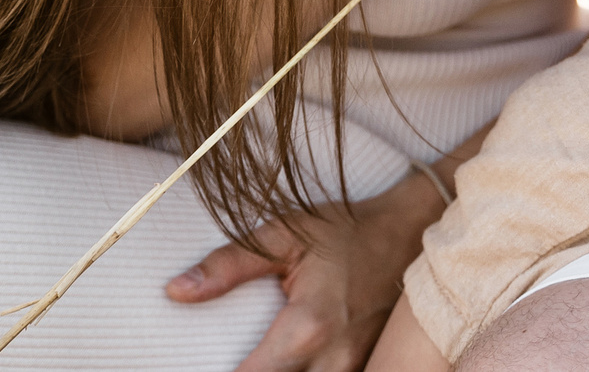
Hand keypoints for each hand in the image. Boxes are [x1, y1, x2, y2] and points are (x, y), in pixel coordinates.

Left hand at [166, 172, 445, 371]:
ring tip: (257, 362)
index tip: (193, 368)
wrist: (413, 231)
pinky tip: (286, 364)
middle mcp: (336, 359)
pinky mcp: (366, 366)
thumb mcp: (284, 235)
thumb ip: (229, 265)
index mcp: (309, 328)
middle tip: (230, 362)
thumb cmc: (346, 230)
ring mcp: (356, 367)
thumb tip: (175, 291)